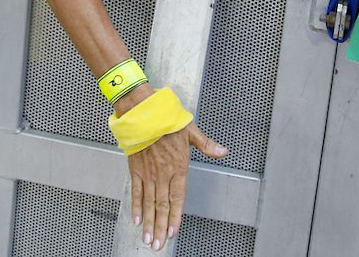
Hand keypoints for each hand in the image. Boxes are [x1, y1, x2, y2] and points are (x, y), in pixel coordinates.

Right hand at [127, 121, 226, 250]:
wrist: (144, 114)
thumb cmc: (167, 121)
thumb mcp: (191, 131)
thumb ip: (207, 145)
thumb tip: (223, 151)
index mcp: (178, 167)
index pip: (178, 198)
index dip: (175, 216)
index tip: (173, 231)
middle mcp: (163, 174)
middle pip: (162, 206)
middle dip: (160, 227)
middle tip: (158, 244)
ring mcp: (148, 174)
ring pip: (148, 203)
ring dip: (148, 222)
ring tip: (147, 238)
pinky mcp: (136, 170)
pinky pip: (135, 192)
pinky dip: (135, 207)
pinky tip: (136, 219)